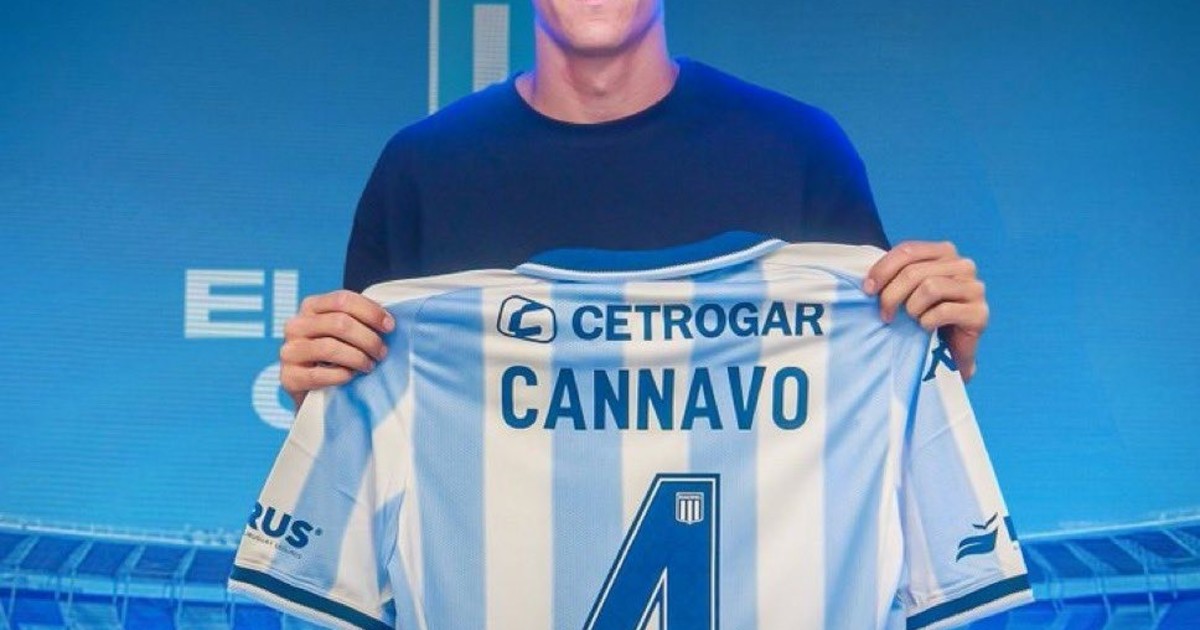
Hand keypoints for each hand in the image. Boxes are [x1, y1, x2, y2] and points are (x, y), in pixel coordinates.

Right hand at [279, 290, 394, 407]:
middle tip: (382, 352)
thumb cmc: (335, 357)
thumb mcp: (344, 333)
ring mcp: (289, 351)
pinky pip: (319, 374)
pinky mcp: (288, 377)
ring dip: (358, 358)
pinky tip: (351, 376)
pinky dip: (341, 375)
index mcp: (311, 306)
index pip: (343, 299)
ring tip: (370, 365)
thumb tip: (388, 319)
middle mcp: (296, 325)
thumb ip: (359, 320)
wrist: (314, 392)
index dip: (371, 311)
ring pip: (330, 347)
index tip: (389, 326)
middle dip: (368, 338)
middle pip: (340, 323)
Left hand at [864, 241, 987, 381]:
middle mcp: (963, 265)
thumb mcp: (908, 290)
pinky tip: (925, 328)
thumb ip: (895, 276)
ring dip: (912, 308)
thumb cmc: (926, 315)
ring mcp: (975, 288)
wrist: (951, 350)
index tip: (868, 290)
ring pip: (929, 287)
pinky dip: (927, 321)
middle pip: (915, 271)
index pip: (908, 250)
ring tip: (911, 320)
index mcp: (944, 252)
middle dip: (891, 295)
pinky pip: (944, 310)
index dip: (883, 269)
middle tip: (885, 315)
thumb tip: (867, 282)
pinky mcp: (980, 313)